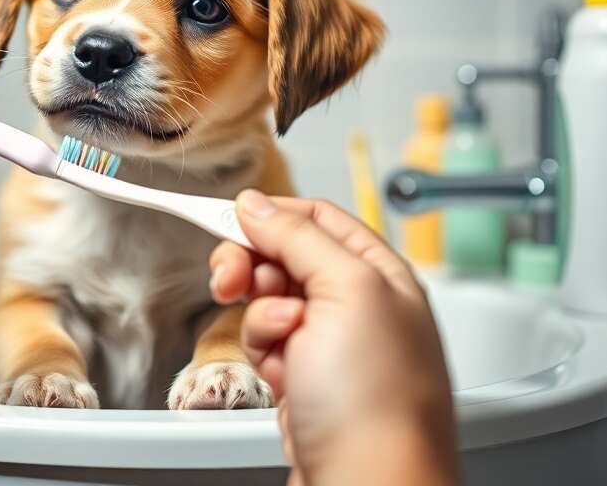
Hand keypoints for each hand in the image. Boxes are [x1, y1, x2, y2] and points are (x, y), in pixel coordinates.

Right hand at [209, 191, 456, 485]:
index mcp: (380, 273)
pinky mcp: (304, 380)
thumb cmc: (379, 402)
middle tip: (231, 279)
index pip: (317, 217)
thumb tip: (259, 204)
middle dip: (252, 264)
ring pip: (267, 299)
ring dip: (259, 313)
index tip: (226, 220)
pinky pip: (264, 343)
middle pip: (285, 256)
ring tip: (278, 335)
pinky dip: (261, 349)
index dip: (270, 215)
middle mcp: (359, 305)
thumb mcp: (346, 291)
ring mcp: (330, 345)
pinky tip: (279, 370)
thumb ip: (301, 238)